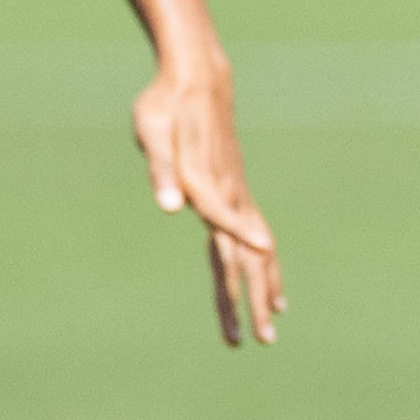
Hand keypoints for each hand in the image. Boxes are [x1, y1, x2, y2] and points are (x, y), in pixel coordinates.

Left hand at [130, 56, 284, 345]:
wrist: (197, 79)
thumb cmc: (165, 104)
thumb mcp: (151, 130)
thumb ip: (161, 169)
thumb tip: (170, 207)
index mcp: (205, 180)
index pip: (220, 214)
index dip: (237, 235)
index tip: (259, 259)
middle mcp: (228, 194)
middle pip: (245, 253)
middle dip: (252, 299)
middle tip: (263, 340)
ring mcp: (236, 197)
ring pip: (254, 254)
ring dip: (260, 293)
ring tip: (268, 331)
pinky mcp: (235, 196)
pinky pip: (251, 241)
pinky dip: (262, 270)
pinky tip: (268, 288)